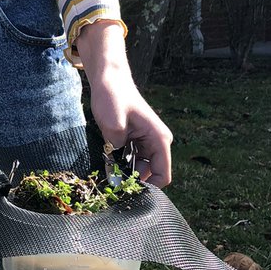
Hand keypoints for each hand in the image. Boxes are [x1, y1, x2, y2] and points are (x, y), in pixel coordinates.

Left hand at [74, 18, 172, 186]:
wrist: (109, 80)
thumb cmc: (113, 97)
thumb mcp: (113, 124)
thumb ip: (117, 152)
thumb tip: (117, 176)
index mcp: (159, 139)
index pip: (163, 175)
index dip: (147, 188)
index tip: (126, 189)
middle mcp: (157, 143)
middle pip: (149, 175)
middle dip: (131, 181)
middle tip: (110, 180)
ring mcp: (146, 143)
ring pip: (138, 170)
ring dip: (123, 172)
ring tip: (107, 167)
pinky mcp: (135, 142)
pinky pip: (130, 161)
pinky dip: (119, 164)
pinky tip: (107, 159)